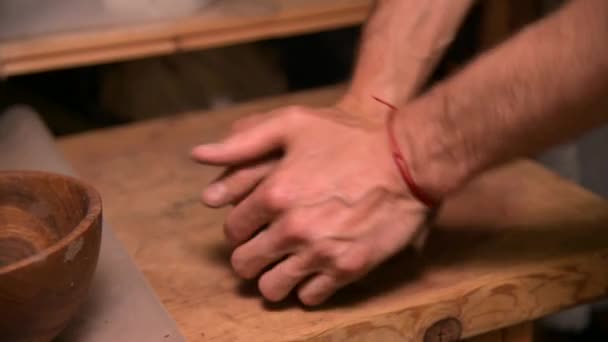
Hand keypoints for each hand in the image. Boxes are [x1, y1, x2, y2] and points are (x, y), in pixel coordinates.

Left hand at [192, 104, 429, 305]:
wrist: (408, 160)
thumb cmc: (351, 138)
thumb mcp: (294, 124)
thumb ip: (242, 142)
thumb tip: (198, 154)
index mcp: (274, 195)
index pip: (232, 230)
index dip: (237, 230)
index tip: (249, 227)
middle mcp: (291, 229)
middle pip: (245, 264)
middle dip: (248, 258)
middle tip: (261, 250)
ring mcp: (319, 253)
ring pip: (273, 288)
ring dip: (272, 279)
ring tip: (282, 267)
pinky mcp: (346, 269)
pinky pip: (311, 297)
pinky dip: (306, 290)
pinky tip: (311, 274)